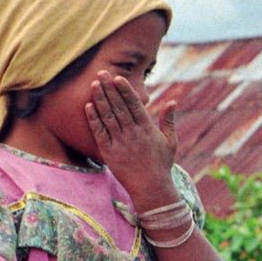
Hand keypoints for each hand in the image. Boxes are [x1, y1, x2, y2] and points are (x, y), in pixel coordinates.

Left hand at [85, 73, 178, 205]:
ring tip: (94, 84)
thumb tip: (173, 101)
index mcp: (147, 129)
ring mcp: (120, 142)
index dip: (125, 90)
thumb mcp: (170, 142)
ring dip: (100, 99)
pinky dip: (94, 119)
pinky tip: (88, 106)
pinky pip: (100, 132)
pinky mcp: (109, 152)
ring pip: (108, 116)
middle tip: (101, 72)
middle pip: (119, 107)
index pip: (134, 105)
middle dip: (109, 89)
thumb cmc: (161, 164)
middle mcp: (133, 133)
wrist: (151, 187)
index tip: (118, 78)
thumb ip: (168, 121)